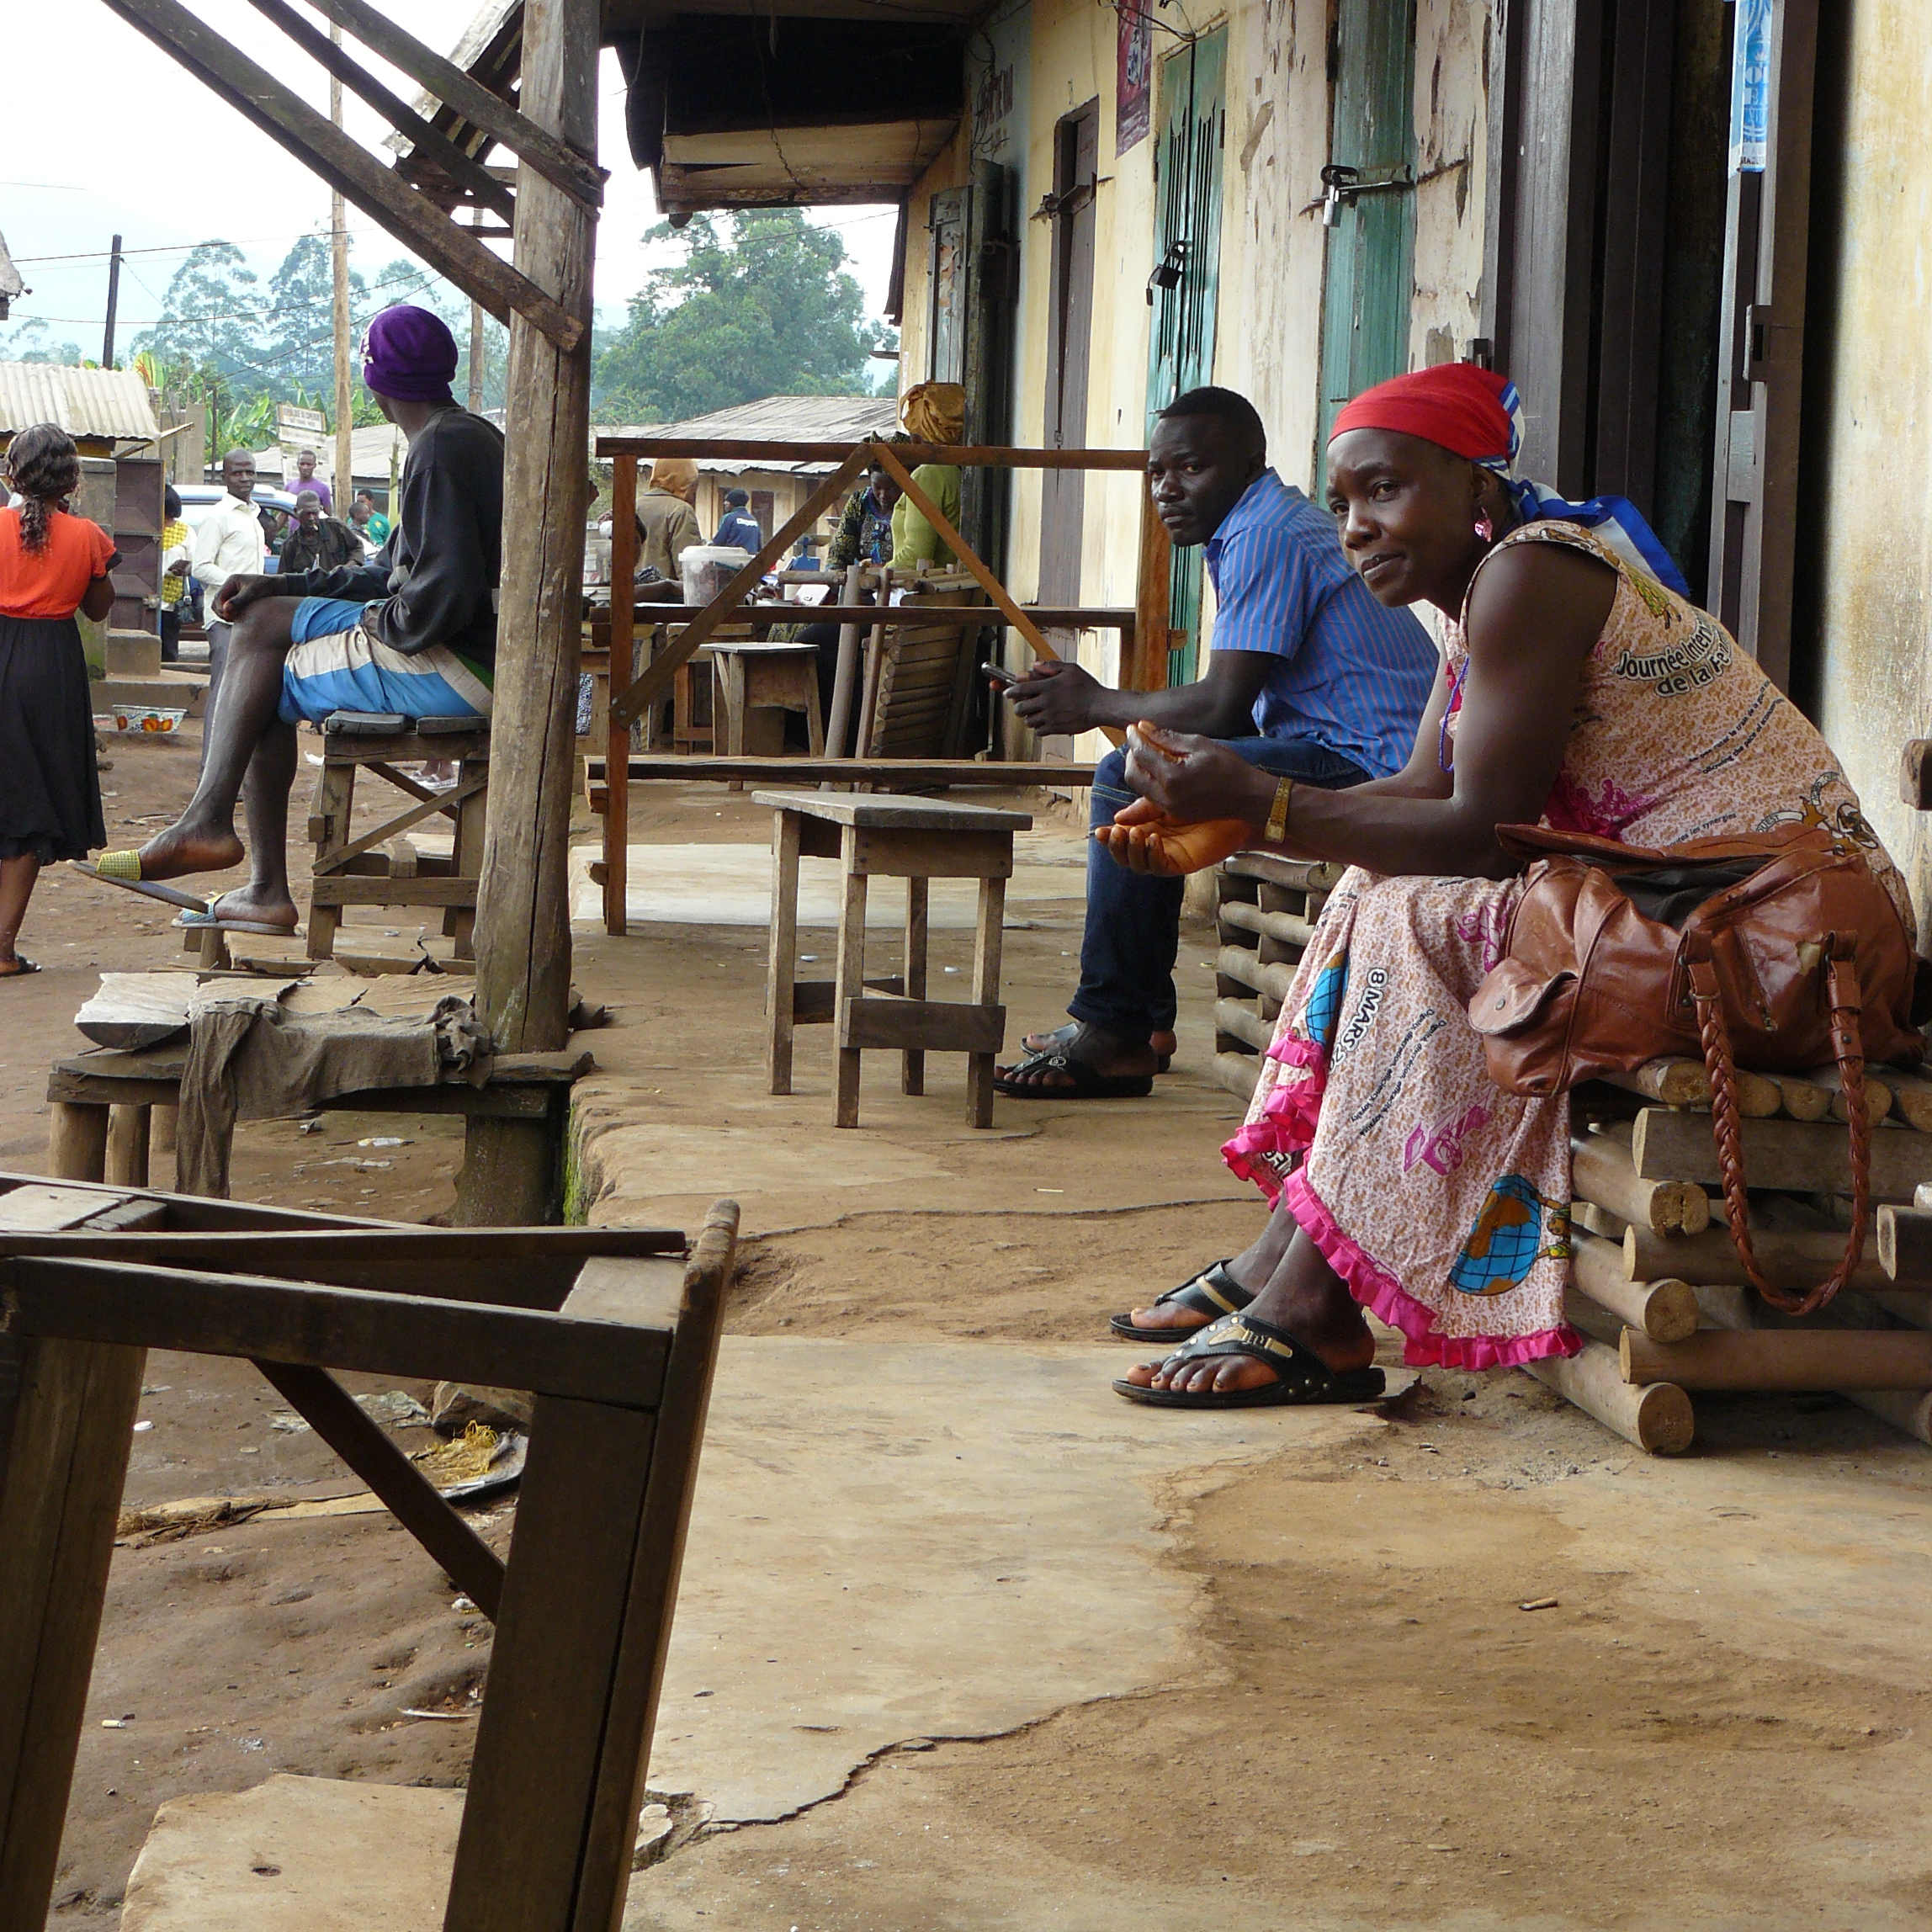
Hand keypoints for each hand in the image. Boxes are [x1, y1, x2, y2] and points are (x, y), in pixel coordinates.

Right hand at [213, 574, 273, 621]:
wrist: (277, 586)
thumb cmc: (266, 587)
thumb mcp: (252, 593)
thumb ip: (239, 601)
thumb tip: (225, 609)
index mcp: (231, 581)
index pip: (218, 597)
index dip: (221, 608)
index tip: (229, 617)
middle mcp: (230, 587)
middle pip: (217, 603)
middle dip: (222, 612)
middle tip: (232, 620)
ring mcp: (233, 593)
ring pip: (222, 607)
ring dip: (226, 615)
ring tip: (235, 620)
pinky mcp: (238, 600)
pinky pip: (229, 610)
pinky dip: (231, 615)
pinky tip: (240, 619)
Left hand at [1004, 659, 1106, 734]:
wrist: (1100, 706)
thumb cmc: (1087, 687)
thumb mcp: (1071, 669)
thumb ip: (1051, 666)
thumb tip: (1034, 665)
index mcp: (1048, 686)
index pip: (1019, 689)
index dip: (1009, 691)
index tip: (1007, 692)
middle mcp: (1047, 702)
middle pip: (1019, 708)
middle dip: (1018, 706)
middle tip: (1022, 705)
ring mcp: (1050, 717)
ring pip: (1028, 721)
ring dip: (1029, 717)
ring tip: (1036, 713)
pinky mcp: (1056, 728)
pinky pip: (1038, 731)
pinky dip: (1039, 728)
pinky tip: (1046, 721)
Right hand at [1093, 799, 1253, 876]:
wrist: (1235, 808)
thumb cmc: (1206, 800)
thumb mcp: (1168, 799)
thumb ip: (1144, 808)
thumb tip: (1118, 818)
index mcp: (1148, 827)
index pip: (1122, 837)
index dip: (1109, 837)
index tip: (1099, 830)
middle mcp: (1154, 844)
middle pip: (1125, 855)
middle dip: (1115, 846)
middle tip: (1113, 834)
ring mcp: (1166, 856)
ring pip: (1138, 864)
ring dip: (1132, 850)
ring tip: (1135, 833)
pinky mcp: (1179, 864)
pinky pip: (1159, 866)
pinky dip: (1152, 855)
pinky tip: (1153, 839)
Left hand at [1123, 722, 1275, 826]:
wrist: (1247, 796)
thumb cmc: (1228, 766)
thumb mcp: (1199, 744)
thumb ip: (1168, 737)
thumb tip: (1144, 727)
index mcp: (1173, 777)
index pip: (1142, 754)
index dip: (1135, 738)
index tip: (1133, 727)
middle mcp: (1166, 796)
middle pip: (1132, 774)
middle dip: (1132, 755)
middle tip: (1139, 740)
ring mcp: (1169, 808)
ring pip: (1138, 787)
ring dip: (1138, 768)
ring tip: (1148, 752)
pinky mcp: (1173, 813)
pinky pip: (1150, 796)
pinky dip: (1148, 780)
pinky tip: (1158, 768)